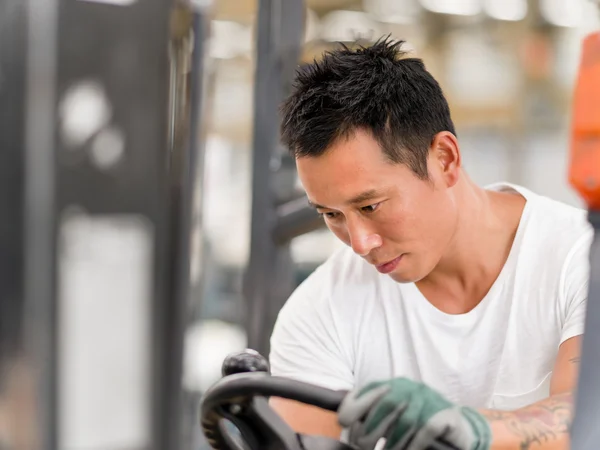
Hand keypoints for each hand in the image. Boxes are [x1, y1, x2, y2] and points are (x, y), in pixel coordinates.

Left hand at [337, 378, 490, 449]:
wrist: (455, 429)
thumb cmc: (416, 424)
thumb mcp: (390, 417)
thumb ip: (371, 416)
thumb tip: (346, 424)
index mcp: (392, 386)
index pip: (367, 390)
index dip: (354, 406)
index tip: (344, 423)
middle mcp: (409, 387)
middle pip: (386, 404)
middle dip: (372, 429)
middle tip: (363, 446)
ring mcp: (428, 399)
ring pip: (405, 420)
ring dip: (393, 442)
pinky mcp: (444, 414)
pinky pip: (424, 430)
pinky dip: (413, 445)